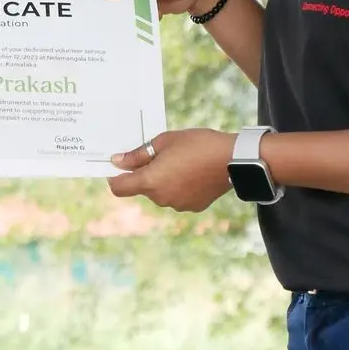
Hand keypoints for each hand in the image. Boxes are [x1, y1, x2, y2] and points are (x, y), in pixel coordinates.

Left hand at [107, 129, 237, 211]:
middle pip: (143, 188)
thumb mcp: (164, 142)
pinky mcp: (193, 207)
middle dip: (146, 174)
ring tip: (182, 162)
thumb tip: (118, 162)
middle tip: (163, 155)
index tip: (120, 168)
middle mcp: (161, 198)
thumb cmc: (197, 145)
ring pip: (161, 193)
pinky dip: (179, 187)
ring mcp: (177, 205)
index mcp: (150, 182)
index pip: (119, 188)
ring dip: (164, 181)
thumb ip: (138, 155)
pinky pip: (178, 197)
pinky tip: (193, 173)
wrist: (233, 159)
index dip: (115, 178)